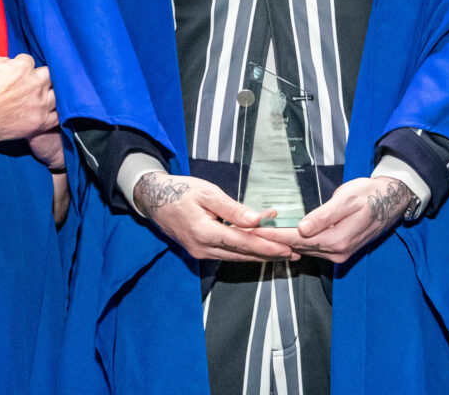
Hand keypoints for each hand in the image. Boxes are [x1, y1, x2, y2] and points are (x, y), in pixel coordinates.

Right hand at [0, 53, 58, 152]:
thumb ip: (2, 59)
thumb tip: (10, 62)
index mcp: (22, 68)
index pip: (30, 61)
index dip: (23, 66)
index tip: (18, 74)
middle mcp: (35, 84)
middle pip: (50, 75)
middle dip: (42, 77)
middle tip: (34, 84)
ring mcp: (39, 104)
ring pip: (58, 94)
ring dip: (51, 94)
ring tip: (45, 97)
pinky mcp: (40, 122)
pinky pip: (57, 116)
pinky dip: (56, 114)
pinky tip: (51, 112)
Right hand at [134, 172, 295, 261]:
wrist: (154, 199)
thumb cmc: (181, 191)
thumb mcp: (207, 193)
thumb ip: (232, 209)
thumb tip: (256, 220)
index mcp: (205, 233)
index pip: (243, 243)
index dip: (267, 247)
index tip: (287, 249)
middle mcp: (203, 248)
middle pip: (242, 255)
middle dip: (269, 255)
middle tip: (294, 254)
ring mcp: (200, 253)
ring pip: (236, 257)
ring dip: (259, 256)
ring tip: (282, 254)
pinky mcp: (200, 251)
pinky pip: (227, 254)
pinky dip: (245, 252)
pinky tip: (259, 250)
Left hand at [259, 177, 412, 263]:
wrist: (391, 200)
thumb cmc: (369, 194)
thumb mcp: (347, 200)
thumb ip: (324, 216)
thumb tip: (302, 229)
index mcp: (336, 240)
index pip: (295, 239)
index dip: (272, 235)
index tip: (252, 230)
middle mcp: (336, 252)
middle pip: (296, 247)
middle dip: (272, 241)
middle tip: (247, 234)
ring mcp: (339, 254)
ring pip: (303, 250)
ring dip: (281, 244)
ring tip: (258, 237)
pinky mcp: (340, 251)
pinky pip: (312, 249)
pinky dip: (296, 244)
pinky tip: (282, 239)